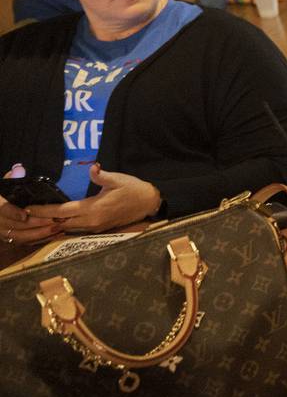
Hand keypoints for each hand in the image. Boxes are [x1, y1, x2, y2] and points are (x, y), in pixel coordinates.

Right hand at [1, 164, 61, 245]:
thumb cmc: (2, 196)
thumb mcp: (3, 185)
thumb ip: (11, 178)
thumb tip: (19, 169)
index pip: (2, 210)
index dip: (13, 213)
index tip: (25, 215)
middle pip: (14, 226)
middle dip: (35, 224)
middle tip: (54, 221)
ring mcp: (1, 232)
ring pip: (19, 237)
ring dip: (39, 234)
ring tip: (58, 229)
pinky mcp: (8, 238)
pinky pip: (23, 242)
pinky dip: (38, 240)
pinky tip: (54, 235)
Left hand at [27, 165, 159, 233]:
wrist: (149, 203)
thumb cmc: (133, 189)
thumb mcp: (118, 179)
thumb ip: (101, 175)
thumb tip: (92, 167)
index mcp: (93, 209)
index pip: (61, 211)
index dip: (43, 210)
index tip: (28, 208)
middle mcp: (91, 221)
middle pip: (60, 223)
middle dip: (44, 218)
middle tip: (29, 212)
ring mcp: (95, 227)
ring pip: (67, 228)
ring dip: (54, 222)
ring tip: (40, 216)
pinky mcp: (99, 228)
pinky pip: (76, 229)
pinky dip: (65, 224)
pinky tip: (59, 219)